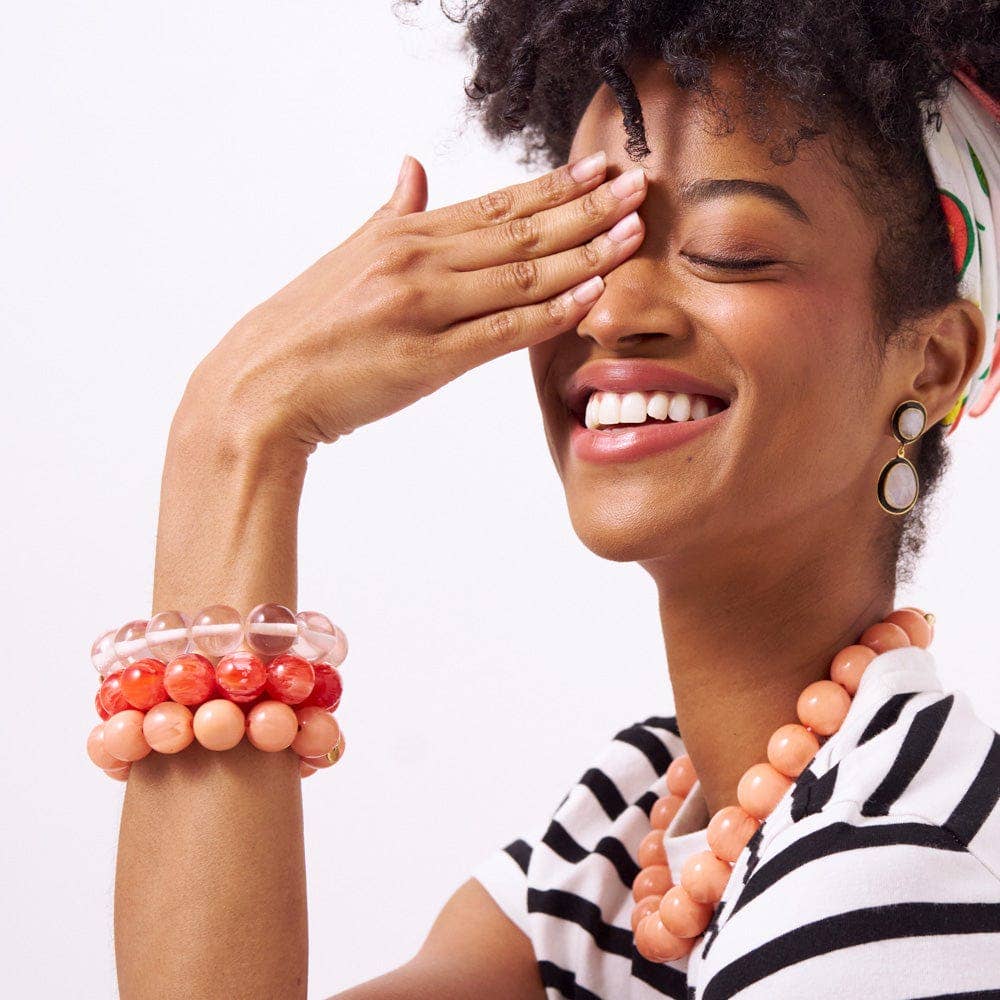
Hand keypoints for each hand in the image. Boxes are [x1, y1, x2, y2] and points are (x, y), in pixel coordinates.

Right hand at [182, 151, 647, 450]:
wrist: (258, 387)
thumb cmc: (305, 326)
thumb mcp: (349, 254)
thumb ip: (393, 212)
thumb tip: (414, 166)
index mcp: (403, 234)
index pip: (496, 203)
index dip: (555, 186)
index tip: (602, 168)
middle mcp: (417, 261)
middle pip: (519, 230)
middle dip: (587, 210)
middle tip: (642, 187)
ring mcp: (422, 309)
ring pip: (519, 276)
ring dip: (584, 254)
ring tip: (635, 235)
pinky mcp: (424, 361)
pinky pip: (499, 334)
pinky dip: (548, 314)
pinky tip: (590, 297)